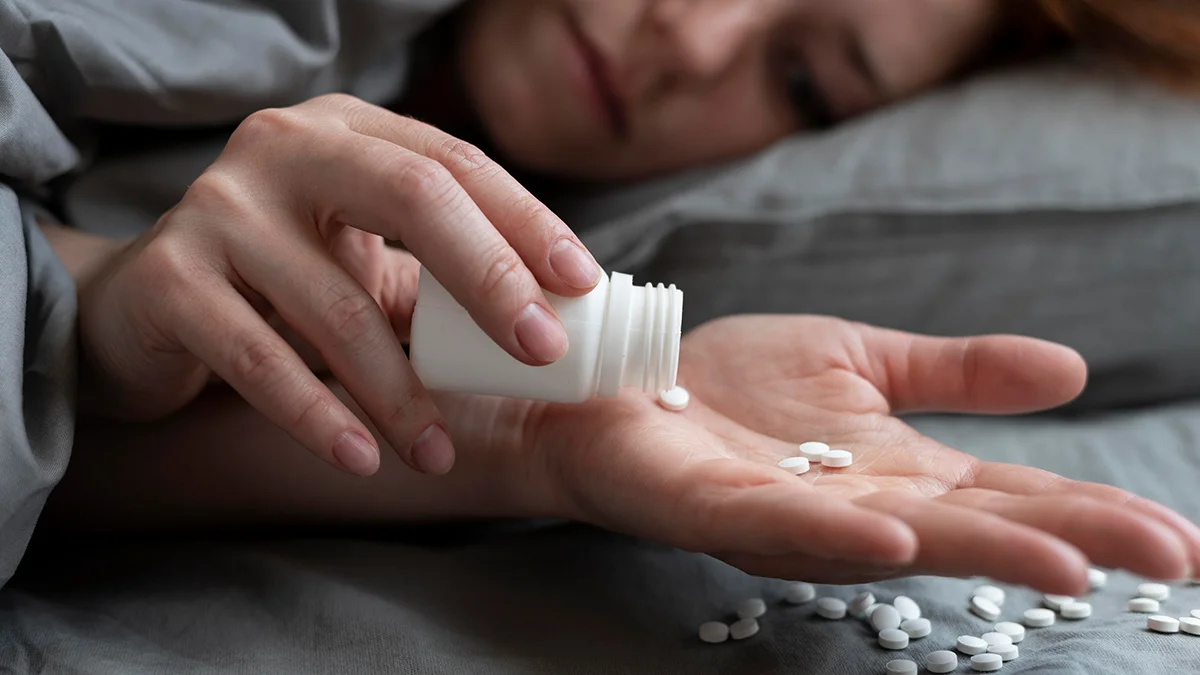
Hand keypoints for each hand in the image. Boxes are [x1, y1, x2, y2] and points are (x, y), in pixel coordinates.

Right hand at [76, 94, 601, 476]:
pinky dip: (318, 416)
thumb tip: (558, 323)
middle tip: (541, 352)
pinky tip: (362, 459)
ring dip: (402, 393)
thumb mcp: (362, 256)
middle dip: (490, 278)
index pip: (454, 164)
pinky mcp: (170, 278)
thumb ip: (439, 273)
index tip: (582, 284)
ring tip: (436, 453)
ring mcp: (218, 207)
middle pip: (411, 196)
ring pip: (339, 304)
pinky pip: (260, 359)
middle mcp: (282, 148)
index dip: (526, 221)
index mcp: (346, 130)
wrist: (139, 305)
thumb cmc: (280, 281)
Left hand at [508, 316, 1198, 591]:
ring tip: (1067, 562)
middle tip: (1167, 555)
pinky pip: (783, 522)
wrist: (627, 381)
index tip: (1180, 540)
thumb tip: (1072, 371)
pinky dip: (842, 530)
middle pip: (974, 526)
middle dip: (1070, 541)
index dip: (1092, 513)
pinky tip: (899, 533)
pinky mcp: (717, 505)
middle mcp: (857, 506)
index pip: (1011, 496)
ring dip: (980, 550)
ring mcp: (789, 513)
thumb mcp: (863, 360)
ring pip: (895, 537)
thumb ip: (955, 374)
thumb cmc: (736, 382)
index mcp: (898, 471)